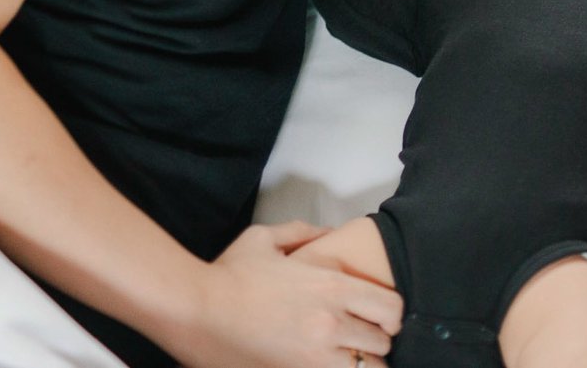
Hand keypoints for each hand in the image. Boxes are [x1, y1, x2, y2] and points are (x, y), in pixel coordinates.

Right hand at [164, 221, 400, 367]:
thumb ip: (302, 232)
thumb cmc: (228, 274)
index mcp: (331, 287)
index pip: (392, 309)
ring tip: (345, 359)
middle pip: (381, 344)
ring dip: (359, 364)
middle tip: (361, 340)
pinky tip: (323, 365)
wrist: (194, 309)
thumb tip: (327, 233)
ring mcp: (314, 357)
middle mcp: (330, 323)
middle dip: (375, 342)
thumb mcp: (265, 239)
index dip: (392, 315)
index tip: (381, 318)